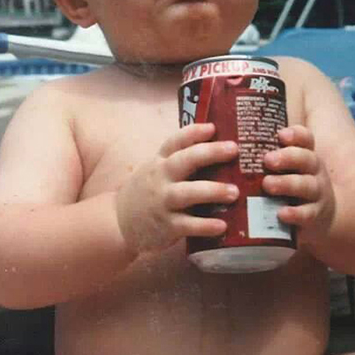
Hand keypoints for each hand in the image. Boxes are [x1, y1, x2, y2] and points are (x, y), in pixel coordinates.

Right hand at [116, 122, 239, 255]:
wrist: (120, 223)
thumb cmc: (149, 191)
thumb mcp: (157, 170)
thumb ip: (181, 160)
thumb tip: (221, 148)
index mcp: (160, 161)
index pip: (175, 142)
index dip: (193, 132)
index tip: (213, 128)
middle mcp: (160, 178)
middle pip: (183, 161)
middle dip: (209, 153)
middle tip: (234, 149)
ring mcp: (162, 202)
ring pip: (187, 193)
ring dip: (212, 191)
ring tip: (234, 192)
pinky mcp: (166, 226)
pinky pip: (187, 225)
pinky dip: (205, 225)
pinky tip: (222, 225)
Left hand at [262, 125, 335, 238]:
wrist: (320, 217)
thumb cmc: (292, 185)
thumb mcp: (286, 167)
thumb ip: (265, 154)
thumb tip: (229, 138)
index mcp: (305, 155)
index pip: (305, 139)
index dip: (295, 135)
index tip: (280, 135)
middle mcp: (313, 171)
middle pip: (306, 159)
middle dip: (287, 158)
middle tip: (267, 160)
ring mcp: (316, 194)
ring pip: (305, 185)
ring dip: (286, 184)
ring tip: (267, 185)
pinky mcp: (314, 216)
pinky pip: (307, 214)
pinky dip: (295, 214)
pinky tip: (281, 213)